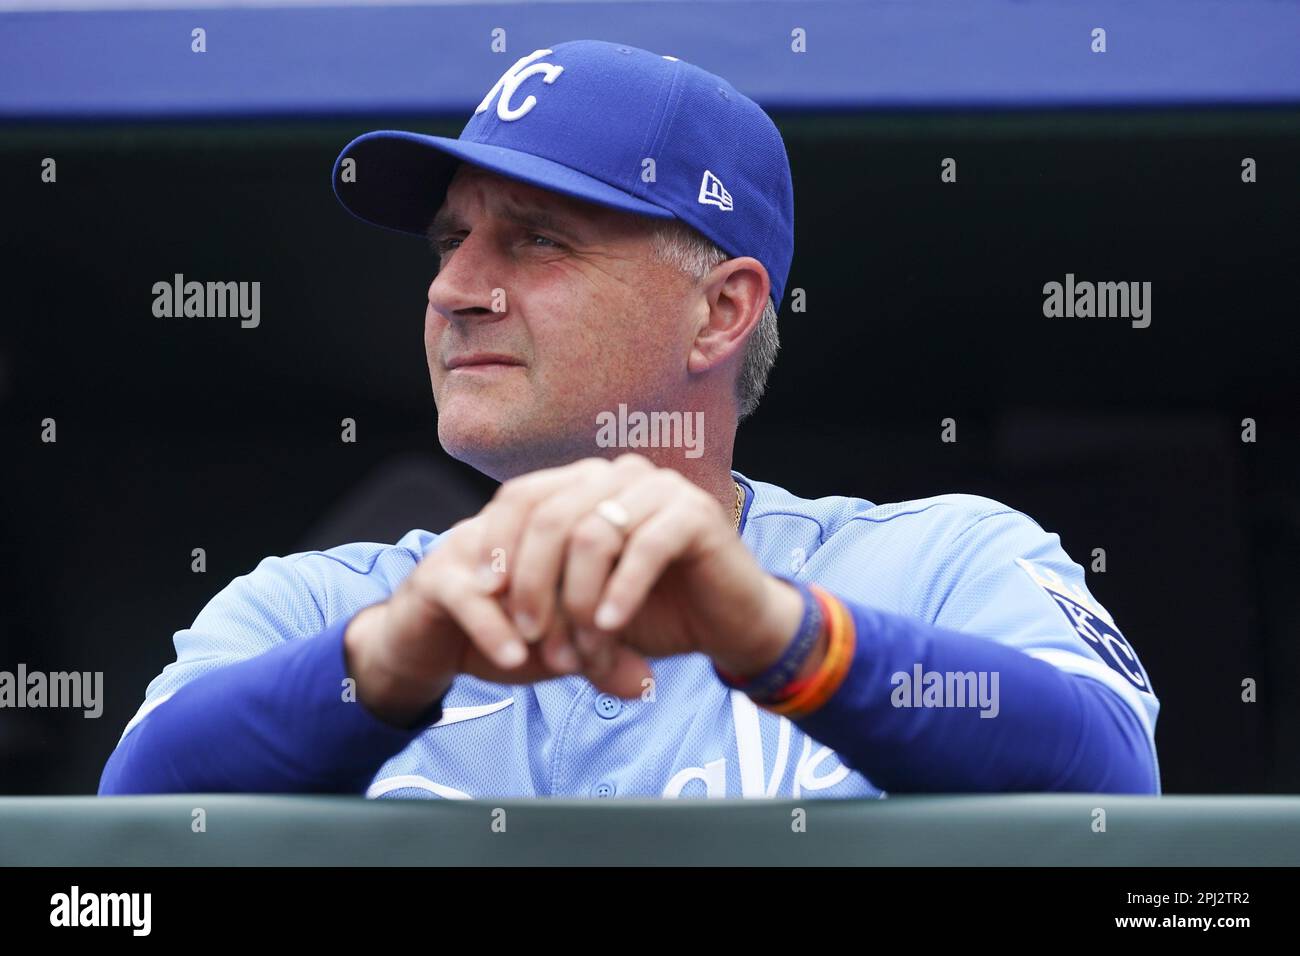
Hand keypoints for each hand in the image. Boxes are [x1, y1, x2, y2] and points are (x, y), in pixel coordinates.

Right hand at [344, 515, 636, 726]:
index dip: (617, 579)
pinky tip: (514, 658)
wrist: (428, 644)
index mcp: (555, 524)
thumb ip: (605, 659)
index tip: (623, 635)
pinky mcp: (436, 575)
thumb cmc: (506, 632)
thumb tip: (646, 684)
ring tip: (564, 663)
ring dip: (544, 617)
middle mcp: (517, 523)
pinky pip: (469, 595)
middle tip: (594, 655)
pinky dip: (494, 628)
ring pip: (519, 567)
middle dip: (582, 604)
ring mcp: (473, 542)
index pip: (598, 531)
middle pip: (562, 542)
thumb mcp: (562, 647)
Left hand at [471, 455, 804, 694]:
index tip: (483, 593)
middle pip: (549, 517)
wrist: (729, 626)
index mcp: (588, 483)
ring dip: (577, 602)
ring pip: (591, 535)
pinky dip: (620, 593)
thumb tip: (476, 594)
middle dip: (532, 585)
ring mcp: (660, 487)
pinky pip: (642, 548)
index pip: (522, 496)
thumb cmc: (652, 612)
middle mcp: (620, 473)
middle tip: (531, 638)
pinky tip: (611, 626)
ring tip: (579, 651)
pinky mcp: (695, 512)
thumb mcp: (580, 602)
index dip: (497, 543)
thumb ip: (538, 590)